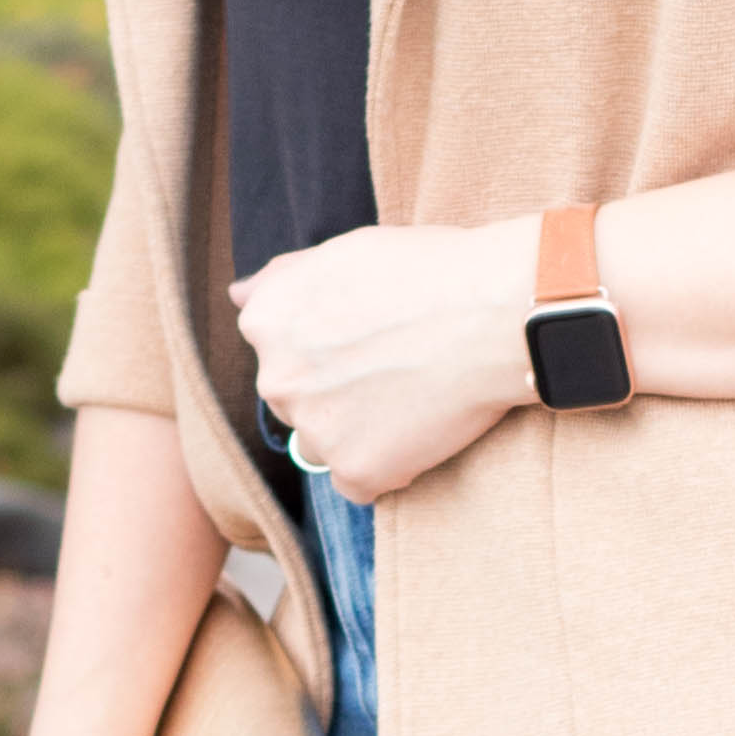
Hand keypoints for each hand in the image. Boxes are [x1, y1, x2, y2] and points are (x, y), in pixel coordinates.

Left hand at [235, 214, 536, 497]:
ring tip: (413, 398)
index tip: (371, 338)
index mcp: (268, 322)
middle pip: (299, 402)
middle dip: (338, 392)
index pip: (280, 352)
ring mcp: (315, 430)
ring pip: (325, 446)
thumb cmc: (431, 272)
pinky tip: (421, 430)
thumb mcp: (345, 252)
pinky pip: (361, 483)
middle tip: (397, 368)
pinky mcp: (356, 471)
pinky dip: (389, 467)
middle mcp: (278, 378)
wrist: (496, 314)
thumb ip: (283, 279)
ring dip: (359, 433)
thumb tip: (238, 295)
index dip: (329, 347)